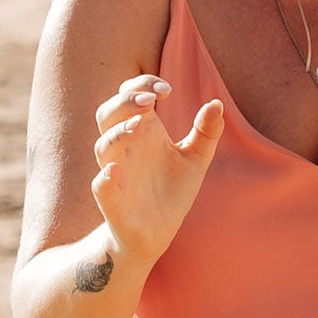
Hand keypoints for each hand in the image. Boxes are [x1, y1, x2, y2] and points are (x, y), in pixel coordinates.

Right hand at [91, 75, 223, 261]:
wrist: (158, 233)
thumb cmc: (171, 190)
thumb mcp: (195, 159)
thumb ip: (206, 131)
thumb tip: (217, 104)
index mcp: (143, 132)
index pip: (130, 96)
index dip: (143, 84)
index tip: (167, 89)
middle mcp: (125, 148)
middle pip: (108, 114)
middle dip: (125, 101)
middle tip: (150, 100)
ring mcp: (117, 173)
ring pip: (103, 146)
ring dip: (119, 132)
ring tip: (141, 124)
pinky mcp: (113, 202)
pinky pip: (100, 187)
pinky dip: (104, 178)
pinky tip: (113, 171)